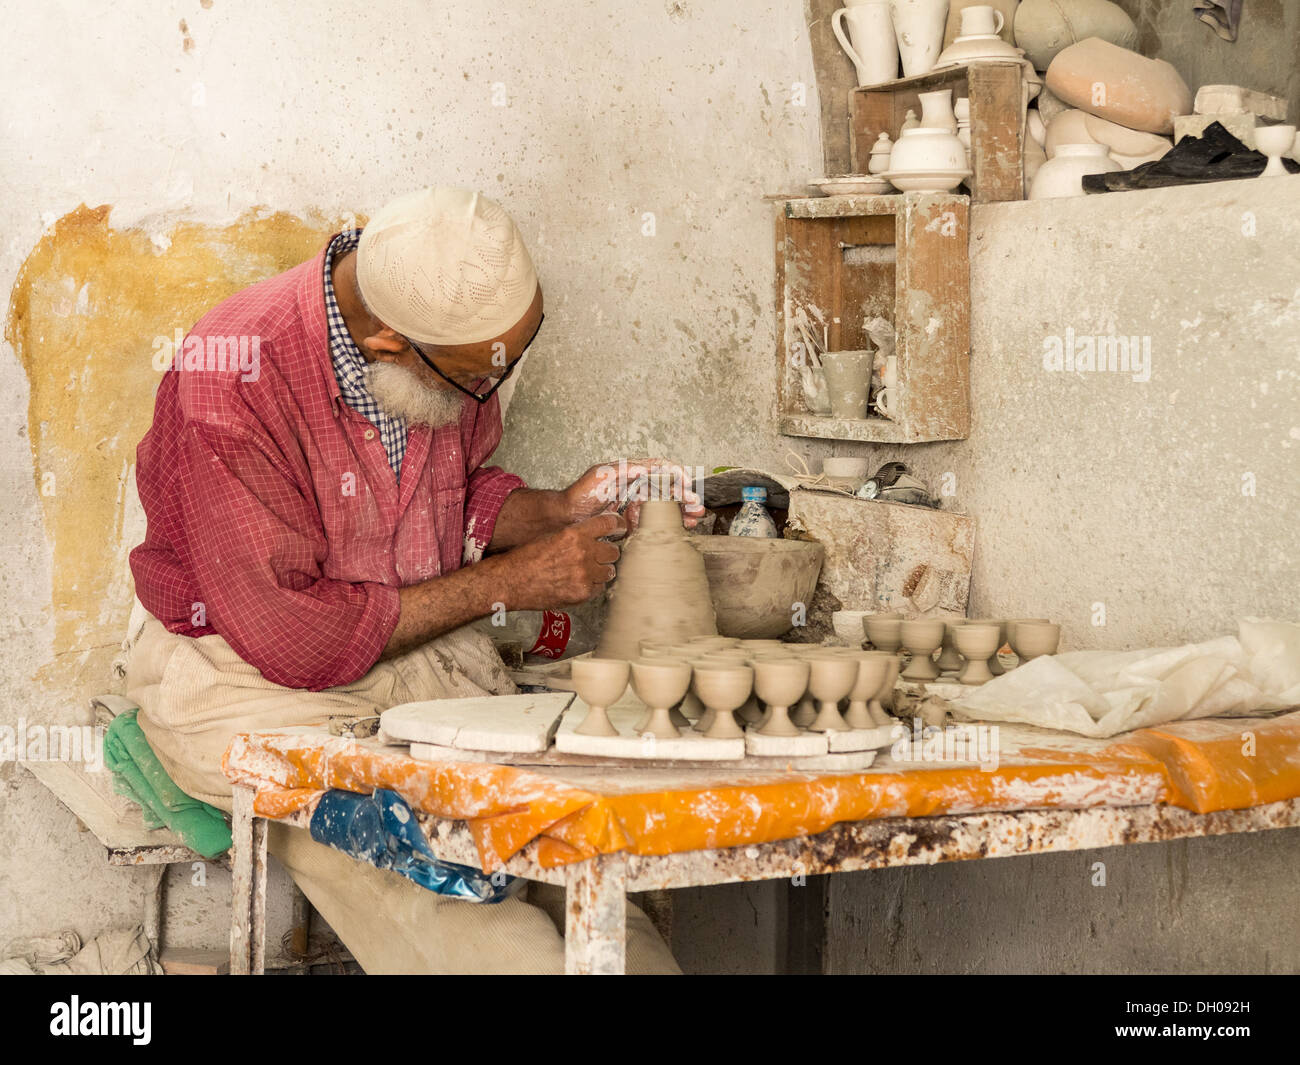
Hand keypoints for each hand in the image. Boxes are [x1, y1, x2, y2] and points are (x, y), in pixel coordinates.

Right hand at [502, 512, 625, 607]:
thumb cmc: (526, 558)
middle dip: (607, 553)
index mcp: (574, 534)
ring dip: (601, 571)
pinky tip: (579, 583)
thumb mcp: (552, 535)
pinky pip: (599, 588)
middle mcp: (582, 552)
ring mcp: (583, 574)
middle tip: (598, 556)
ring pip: (609, 571)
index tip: (619, 528)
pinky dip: (592, 586)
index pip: (608, 524)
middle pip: (613, 551)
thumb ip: (576, 534)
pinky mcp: (581, 593)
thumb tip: (595, 534)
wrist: (511, 581)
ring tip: (587, 571)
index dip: (616, 525)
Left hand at [563, 457, 705, 532]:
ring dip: (682, 512)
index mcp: (631, 473)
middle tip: (697, 506)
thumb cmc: (580, 494)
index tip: (687, 482)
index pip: (659, 469)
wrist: (567, 519)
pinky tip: (681, 528)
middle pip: (667, 490)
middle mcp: (636, 487)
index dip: (675, 473)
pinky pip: (655, 523)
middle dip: (684, 497)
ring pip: (665, 507)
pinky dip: (669, 526)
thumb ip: (623, 470)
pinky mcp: (633, 522)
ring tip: (695, 518)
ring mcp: (636, 505)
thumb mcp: (600, 476)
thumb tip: (644, 468)